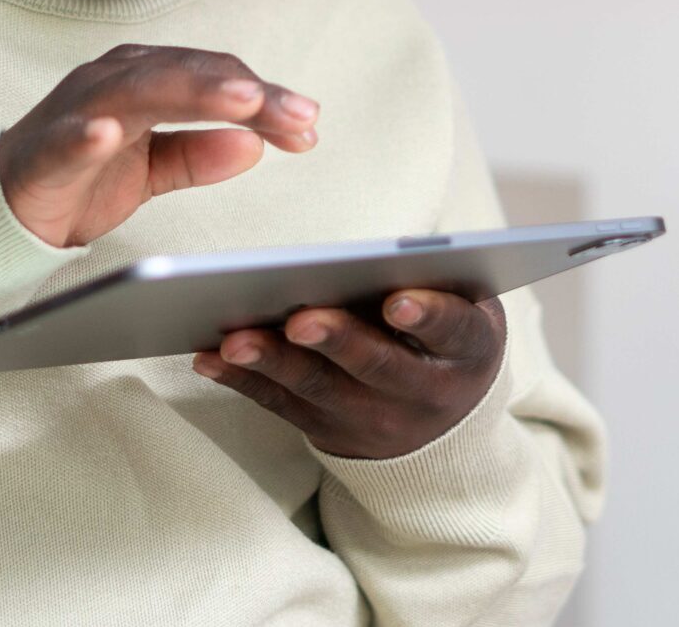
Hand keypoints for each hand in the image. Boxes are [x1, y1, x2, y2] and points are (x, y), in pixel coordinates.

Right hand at [0, 44, 317, 247]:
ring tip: (240, 100)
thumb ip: (200, 153)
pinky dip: (87, 132)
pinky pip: (67, 138)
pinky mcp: (43, 149)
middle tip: (296, 112)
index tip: (309, 125)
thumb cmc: (82, 178)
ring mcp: (76, 109)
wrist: (6, 209)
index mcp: (145, 80)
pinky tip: (108, 133)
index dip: (265, 99)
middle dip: (246, 91)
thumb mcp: (153, 168)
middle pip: (189, 74)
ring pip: (139, 90)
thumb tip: (256, 143)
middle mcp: (114, 80)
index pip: (216, 78)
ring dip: (191, 91)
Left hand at [193, 290, 506, 459]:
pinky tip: (209, 355)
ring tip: (236, 338)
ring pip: (318, 388)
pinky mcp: (324, 429)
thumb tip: (381, 248)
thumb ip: (440, 280)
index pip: (453, 331)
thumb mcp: (468, 311)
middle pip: (377, 365)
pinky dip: (241, 379)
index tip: (397, 302)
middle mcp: (422, 393)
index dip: (428, 317)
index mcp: (468, 350)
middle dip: (337, 340)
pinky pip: (278, 404)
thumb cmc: (448, 338)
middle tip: (301, 318)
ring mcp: (370, 417)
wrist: (444, 428)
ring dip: (274, 362)